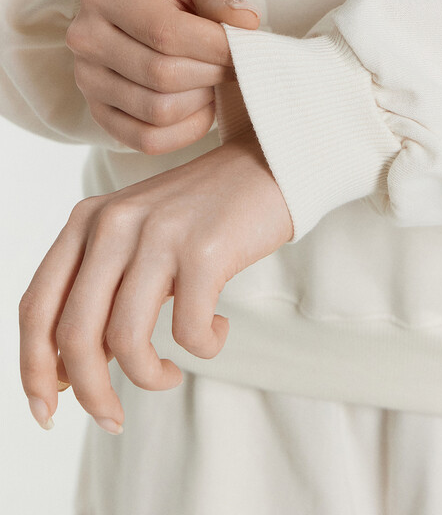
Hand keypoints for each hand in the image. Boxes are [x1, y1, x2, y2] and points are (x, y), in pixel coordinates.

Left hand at [19, 128, 292, 433]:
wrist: (267, 165)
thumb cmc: (202, 215)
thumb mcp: (138, 241)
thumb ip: (102, 292)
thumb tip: (73, 372)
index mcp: (87, 220)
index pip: (36, 306)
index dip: (33, 368)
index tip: (48, 410)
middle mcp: (113, 223)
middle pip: (74, 334)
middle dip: (90, 393)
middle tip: (113, 419)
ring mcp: (158, 234)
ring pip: (125, 341)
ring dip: (148, 377)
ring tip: (170, 372)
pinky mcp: (205, 250)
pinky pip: (188, 332)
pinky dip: (203, 348)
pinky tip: (218, 330)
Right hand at [65, 0, 261, 153]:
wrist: (138, 14)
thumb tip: (246, 21)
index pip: (165, 33)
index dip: (215, 47)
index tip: (245, 47)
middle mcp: (86, 38)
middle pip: (162, 75)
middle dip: (211, 73)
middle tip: (234, 65)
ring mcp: (88, 81)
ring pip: (158, 111)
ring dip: (201, 100)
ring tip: (213, 80)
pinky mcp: (99, 114)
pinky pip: (148, 141)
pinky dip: (186, 130)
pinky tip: (201, 105)